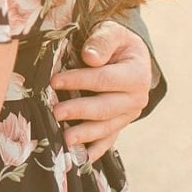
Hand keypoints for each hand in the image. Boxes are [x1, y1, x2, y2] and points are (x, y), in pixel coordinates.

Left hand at [47, 19, 152, 162]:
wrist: (130, 57)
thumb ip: (102, 41)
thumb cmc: (116, 43)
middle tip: (56, 112)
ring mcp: (129, 115)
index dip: (79, 80)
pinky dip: (95, 150)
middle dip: (79, 111)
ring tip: (64, 139)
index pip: (104, 79)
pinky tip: (81, 159)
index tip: (54, 81)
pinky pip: (109, 141)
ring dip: (85, 135)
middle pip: (105, 108)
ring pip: (106, 128)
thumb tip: (90, 58)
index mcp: (136, 74)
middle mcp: (137, 99)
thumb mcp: (112, 32)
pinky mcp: (120, 125)